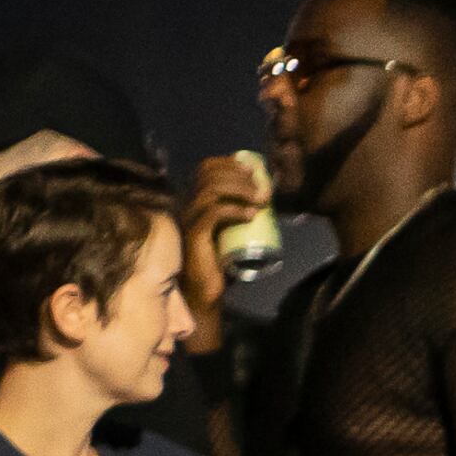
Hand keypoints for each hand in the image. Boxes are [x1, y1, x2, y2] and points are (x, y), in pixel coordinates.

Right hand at [180, 155, 266, 326]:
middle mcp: (189, 205)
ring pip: (211, 190)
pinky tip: (251, 215)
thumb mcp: (234, 230)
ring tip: (261, 201)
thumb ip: (242, 212)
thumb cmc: (222, 261)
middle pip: (209, 174)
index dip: (229, 163)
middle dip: (240, 175)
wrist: (206, 292)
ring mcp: (189, 219)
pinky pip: (213, 213)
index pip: (206, 168)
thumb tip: (267, 197)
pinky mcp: (195, 235)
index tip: (253, 170)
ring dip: (240, 190)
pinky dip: (235, 210)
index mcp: (197, 201)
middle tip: (263, 190)